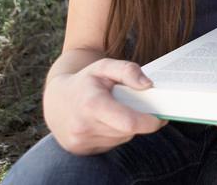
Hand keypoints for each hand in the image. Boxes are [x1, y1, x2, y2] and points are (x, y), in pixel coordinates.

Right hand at [44, 58, 166, 154]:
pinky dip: (114, 134)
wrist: (56, 100)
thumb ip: (128, 70)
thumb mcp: (105, 66)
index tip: (160, 116)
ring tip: (118, 111)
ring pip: (120, 139)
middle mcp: (83, 127)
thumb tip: (148, 85)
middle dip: (139, 121)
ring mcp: (80, 141)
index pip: (129, 122)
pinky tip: (107, 122)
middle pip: (127, 131)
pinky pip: (110, 144)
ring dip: (126, 127)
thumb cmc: (85, 81)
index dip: (150, 122)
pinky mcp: (79, 150)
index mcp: (92, 104)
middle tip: (142, 108)